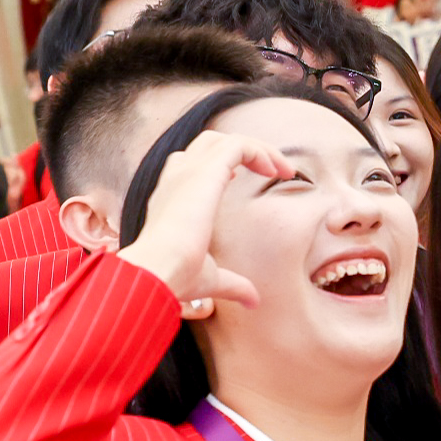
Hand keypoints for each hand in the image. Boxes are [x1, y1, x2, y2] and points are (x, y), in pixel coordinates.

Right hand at [116, 130, 283, 314]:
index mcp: (171, 198)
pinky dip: (260, 151)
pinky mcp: (205, 172)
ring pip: (224, 140)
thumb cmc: (173, 277)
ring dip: (258, 149)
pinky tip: (276, 171)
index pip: (193, 165)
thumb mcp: (209, 278)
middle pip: (208, 144)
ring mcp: (188, 172)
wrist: (157, 272)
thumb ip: (232, 283)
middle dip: (242, 150)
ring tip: (282, 169)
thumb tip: (252, 300)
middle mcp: (176, 179)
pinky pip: (238, 145)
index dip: (221, 165)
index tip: (242, 178)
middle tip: (273, 171)